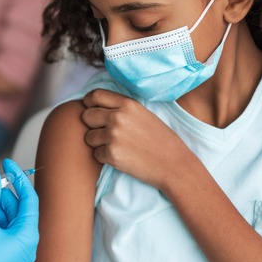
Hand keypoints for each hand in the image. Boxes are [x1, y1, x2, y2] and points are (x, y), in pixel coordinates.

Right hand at [0, 159, 38, 261]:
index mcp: (27, 237)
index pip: (29, 199)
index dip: (18, 178)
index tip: (7, 163)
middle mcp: (25, 246)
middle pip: (16, 209)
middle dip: (0, 190)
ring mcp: (14, 253)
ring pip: (6, 219)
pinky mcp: (2, 257)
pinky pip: (0, 231)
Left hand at [81, 89, 196, 190]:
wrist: (175, 165)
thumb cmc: (161, 140)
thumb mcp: (143, 114)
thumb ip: (121, 108)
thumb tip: (94, 106)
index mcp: (128, 104)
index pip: (94, 96)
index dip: (89, 104)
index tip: (92, 111)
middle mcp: (118, 117)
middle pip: (86, 116)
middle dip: (92, 125)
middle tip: (106, 134)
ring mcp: (113, 136)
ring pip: (88, 137)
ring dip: (98, 143)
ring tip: (118, 147)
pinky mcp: (111, 154)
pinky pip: (95, 154)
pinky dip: (105, 158)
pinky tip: (122, 158)